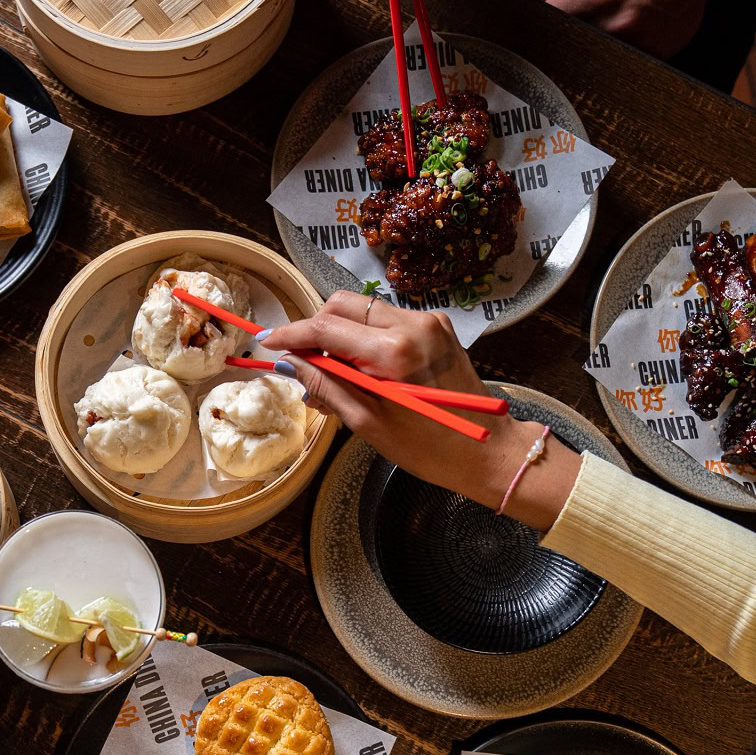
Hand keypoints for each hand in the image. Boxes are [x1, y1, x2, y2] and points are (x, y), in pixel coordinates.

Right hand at [260, 291, 580, 530]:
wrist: (488, 450)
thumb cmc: (430, 448)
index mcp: (395, 350)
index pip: (327, 327)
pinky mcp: (436, 326)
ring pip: (364, 309)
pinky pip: (386, 320)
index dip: (292, 334)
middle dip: (316, 327)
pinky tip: (361, 369)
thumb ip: (327, 386)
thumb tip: (291, 364)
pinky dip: (365, 337)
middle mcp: (413, 323)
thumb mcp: (368, 424)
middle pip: (344, 304)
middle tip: (303, 361)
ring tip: (333, 373)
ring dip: (340, 333)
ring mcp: (428, 321)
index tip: (268, 342)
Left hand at [521, 0, 714, 58]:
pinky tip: (621, 37)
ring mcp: (639, 42)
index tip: (528, 35)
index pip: (549, 24)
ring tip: (599, 30)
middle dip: (561, 43)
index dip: (534, 31)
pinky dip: (613, 57)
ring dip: (587, 52)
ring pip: (594, 60)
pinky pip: (621, 66)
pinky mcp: (656, 55)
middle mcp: (618, 22)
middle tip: (566, 32)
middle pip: (569, 48)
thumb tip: (521, 0)